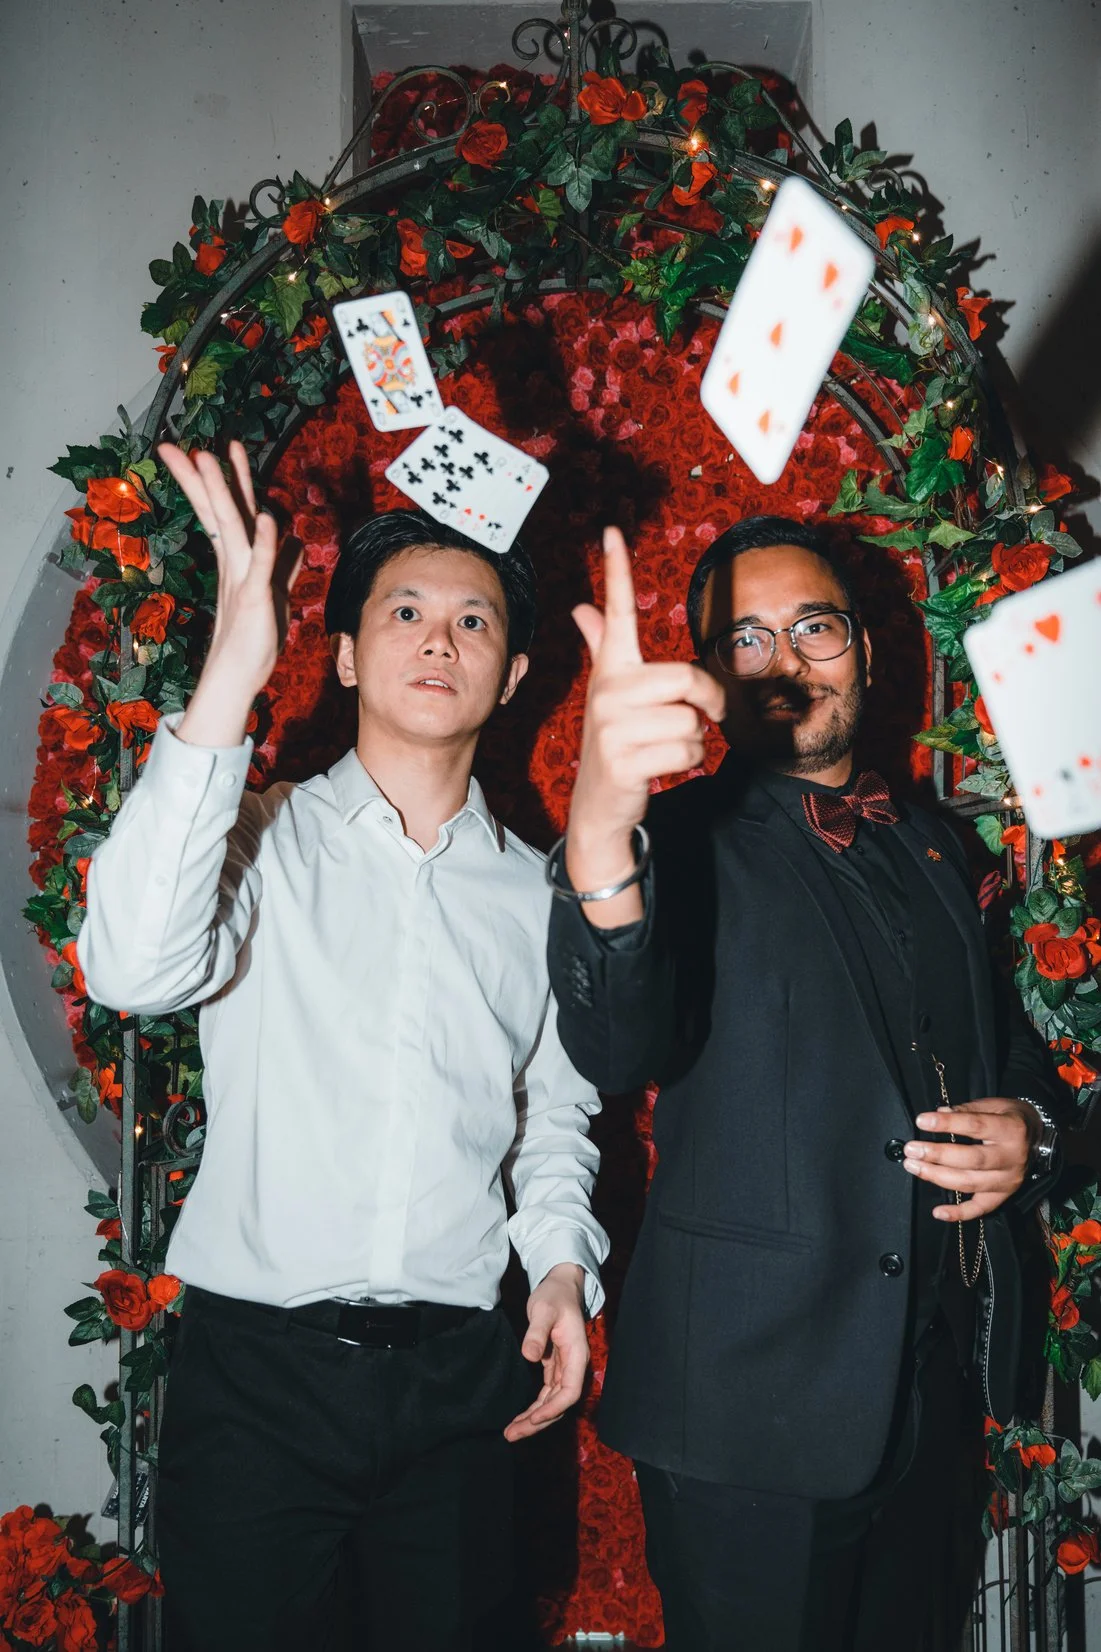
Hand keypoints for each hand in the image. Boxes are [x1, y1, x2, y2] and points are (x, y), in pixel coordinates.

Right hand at [158, 440, 301, 745]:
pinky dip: (267, 542)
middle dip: (203, 477)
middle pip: (218, 511)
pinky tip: (269, 518)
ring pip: (232, 527)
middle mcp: (235, 563)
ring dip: (224, 493)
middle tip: (180, 447)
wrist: (241, 675)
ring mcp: (242, 577)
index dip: (216, 481)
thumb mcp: (276, 592)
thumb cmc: (256, 637)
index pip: (223, 511)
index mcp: (238, 559)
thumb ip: (283, 563)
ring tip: (208, 460)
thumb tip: (291, 539)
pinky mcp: (255, 597)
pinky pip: (262, 564)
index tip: (203, 451)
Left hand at [504, 1263, 588, 1442]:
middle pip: (560, 1403)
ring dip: (535, 1419)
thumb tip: (530, 1357)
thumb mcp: (543, 1309)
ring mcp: (565, 1368)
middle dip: (538, 1422)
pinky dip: (535, 1407)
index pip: (570, 1390)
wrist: (560, 1286)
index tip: (533, 1419)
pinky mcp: (555, 1367)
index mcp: (577, 1354)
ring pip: (552, 1402)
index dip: (554, 1408)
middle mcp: (573, 1366)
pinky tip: (521, 1417)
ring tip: (511, 1433)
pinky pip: (546, 1394)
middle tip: (512, 1435)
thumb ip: (537, 1332)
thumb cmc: (553, 1295)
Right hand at [566, 527, 725, 923]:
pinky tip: (661, 768)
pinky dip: (688, 763)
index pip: (615, 612)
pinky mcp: (624, 760)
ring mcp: (611, 727)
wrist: (599, 805)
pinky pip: (688, 750)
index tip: (612, 531)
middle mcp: (606, 691)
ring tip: (663, 748)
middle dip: (709, 701)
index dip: (616, 571)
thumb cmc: (617, 742)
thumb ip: (601, 648)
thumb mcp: (611, 696)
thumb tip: (581, 608)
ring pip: (693, 721)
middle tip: (707, 714)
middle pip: (687, 677)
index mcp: (610, 670)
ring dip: (694, 740)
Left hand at [903, 1097, 1037, 1220]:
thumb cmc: (1009, 1118)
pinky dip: (959, 1214)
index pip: (975, 1126)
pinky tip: (938, 1212)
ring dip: (937, 1177)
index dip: (947, 1123)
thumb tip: (940, 1113)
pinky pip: (980, 1209)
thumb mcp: (994, 1105)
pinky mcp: (1004, 1196)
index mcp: (1010, 1130)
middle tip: (911, 1149)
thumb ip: (967, 1110)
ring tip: (913, 1166)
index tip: (922, 1121)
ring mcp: (1008, 1181)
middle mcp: (1012, 1158)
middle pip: (971, 1159)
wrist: (1038, 1137)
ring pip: (970, 1183)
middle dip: (937, 1155)